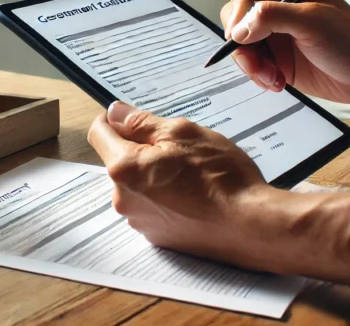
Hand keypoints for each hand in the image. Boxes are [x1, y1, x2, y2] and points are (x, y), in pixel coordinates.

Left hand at [87, 102, 349, 293]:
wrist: (250, 225)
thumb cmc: (221, 178)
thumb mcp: (183, 133)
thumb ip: (142, 122)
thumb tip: (116, 113)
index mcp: (124, 169)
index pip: (99, 133)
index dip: (112, 118)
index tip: (127, 115)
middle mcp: (124, 200)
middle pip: (120, 160)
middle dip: (141, 148)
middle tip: (177, 146)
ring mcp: (141, 221)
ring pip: (139, 183)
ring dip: (155, 172)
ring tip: (192, 172)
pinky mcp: (159, 237)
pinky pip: (154, 205)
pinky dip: (167, 195)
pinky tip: (195, 194)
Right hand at [221, 0, 349, 102]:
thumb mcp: (312, 21)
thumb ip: (271, 17)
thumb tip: (238, 29)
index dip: (236, 6)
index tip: (241, 31)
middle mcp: (277, 8)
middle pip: (234, 19)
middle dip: (242, 44)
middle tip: (256, 61)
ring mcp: (276, 36)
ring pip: (240, 46)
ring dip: (251, 65)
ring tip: (273, 77)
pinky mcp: (279, 61)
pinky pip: (252, 67)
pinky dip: (259, 77)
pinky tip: (279, 82)